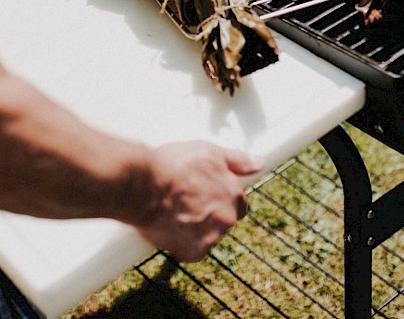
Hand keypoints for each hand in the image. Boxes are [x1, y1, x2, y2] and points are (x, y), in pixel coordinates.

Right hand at [135, 141, 259, 261]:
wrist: (143, 186)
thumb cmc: (172, 164)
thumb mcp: (207, 151)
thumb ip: (237, 159)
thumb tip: (260, 163)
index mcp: (234, 194)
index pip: (236, 203)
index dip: (218, 197)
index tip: (201, 194)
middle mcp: (228, 217)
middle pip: (222, 220)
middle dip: (207, 214)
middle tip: (182, 202)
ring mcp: (212, 237)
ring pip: (206, 236)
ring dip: (194, 229)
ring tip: (171, 212)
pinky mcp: (194, 252)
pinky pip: (190, 250)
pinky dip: (180, 242)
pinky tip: (167, 226)